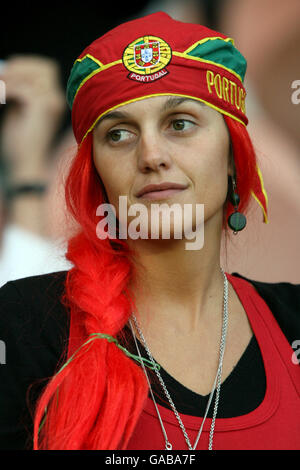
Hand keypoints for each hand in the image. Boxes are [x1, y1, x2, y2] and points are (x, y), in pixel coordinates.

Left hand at [0, 55, 65, 181]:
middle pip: (44, 67)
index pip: (44, 69)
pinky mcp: (44, 107)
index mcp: (53, 101)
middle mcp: (57, 100)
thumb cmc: (21, 144)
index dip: (24, 66)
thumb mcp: (17, 111)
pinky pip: (23, 89)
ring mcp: (53, 103)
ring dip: (11, 78)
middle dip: (20, 67)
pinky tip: (0, 98)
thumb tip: (5, 72)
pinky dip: (8, 90)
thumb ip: (16, 92)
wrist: (26, 165)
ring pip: (32, 75)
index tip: (5, 73)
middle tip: (0, 76)